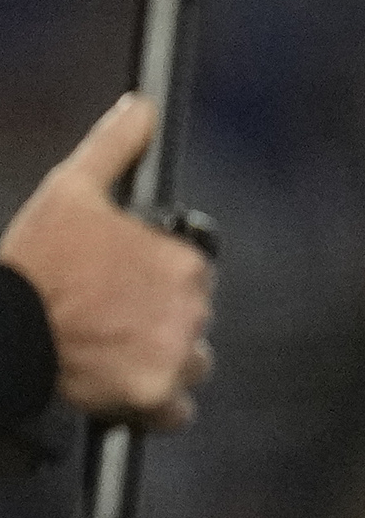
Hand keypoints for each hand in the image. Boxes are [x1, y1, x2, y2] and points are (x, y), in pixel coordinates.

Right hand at [0, 95, 212, 429]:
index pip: (192, 276)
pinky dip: (155, 406)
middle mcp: (191, 309)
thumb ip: (114, 148)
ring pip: (190, 363)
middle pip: (192, 319)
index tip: (122, 284)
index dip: (156, 280)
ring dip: (162, 360)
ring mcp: (174, 354)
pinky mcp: (154, 396)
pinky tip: (123, 388)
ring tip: (113, 352)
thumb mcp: (69, 192)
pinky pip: (176, 411)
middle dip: (159, 320)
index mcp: (183, 263)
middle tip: (109, 319)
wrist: (1, 328)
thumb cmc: (33, 262)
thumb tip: (140, 107)